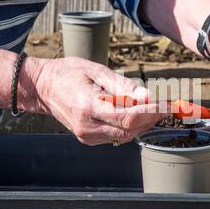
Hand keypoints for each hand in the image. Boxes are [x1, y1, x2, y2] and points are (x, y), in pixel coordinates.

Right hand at [25, 57, 165, 145]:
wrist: (42, 88)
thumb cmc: (68, 73)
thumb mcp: (96, 70)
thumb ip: (122, 85)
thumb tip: (146, 95)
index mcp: (88, 107)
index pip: (128, 118)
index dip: (151, 113)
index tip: (167, 105)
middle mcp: (87, 127)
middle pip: (129, 130)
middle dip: (151, 119)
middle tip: (166, 106)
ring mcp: (87, 136)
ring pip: (125, 136)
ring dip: (143, 124)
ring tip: (154, 109)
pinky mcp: (88, 138)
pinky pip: (116, 136)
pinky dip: (130, 127)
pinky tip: (136, 113)